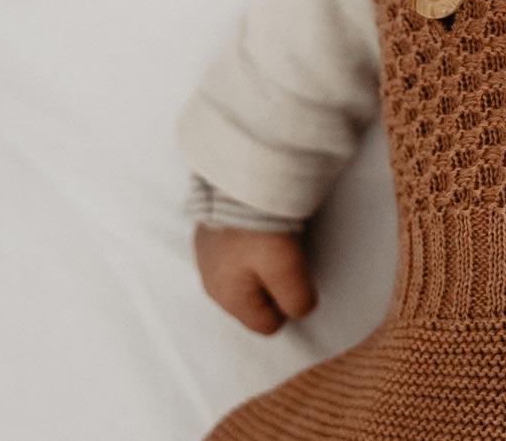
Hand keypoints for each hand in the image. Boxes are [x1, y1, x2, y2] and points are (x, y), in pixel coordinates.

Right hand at [194, 223, 317, 334]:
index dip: (287, 304)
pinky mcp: (208, 235)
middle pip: (254, 302)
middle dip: (272, 286)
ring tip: (270, 240)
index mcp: (228, 299)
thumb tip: (299, 309)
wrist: (236, 181)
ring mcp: (206, 258)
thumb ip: (297, 300)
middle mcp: (210, 285)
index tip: (294, 277)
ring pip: (244, 278)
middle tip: (283, 257)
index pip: (267, 325)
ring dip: (259, 265)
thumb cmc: (259, 229)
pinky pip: (234, 253)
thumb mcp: (287, 271)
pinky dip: (247, 245)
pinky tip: (256, 228)